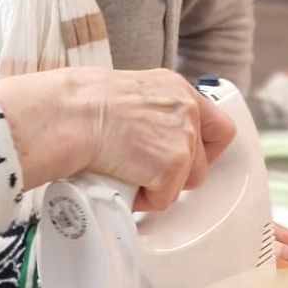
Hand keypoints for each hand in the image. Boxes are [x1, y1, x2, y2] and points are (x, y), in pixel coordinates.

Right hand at [0, 67, 234, 209]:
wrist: (70, 114)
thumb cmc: (80, 105)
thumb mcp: (126, 95)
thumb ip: (150, 113)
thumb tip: (148, 136)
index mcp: (175, 88)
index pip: (217, 125)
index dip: (204, 149)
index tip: (188, 160)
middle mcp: (187, 110)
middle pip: (202, 160)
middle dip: (176, 174)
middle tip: (146, 172)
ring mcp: (183, 138)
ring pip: (184, 183)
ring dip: (157, 186)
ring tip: (125, 173)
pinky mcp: (172, 166)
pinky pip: (164, 199)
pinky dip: (142, 199)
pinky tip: (120, 179)